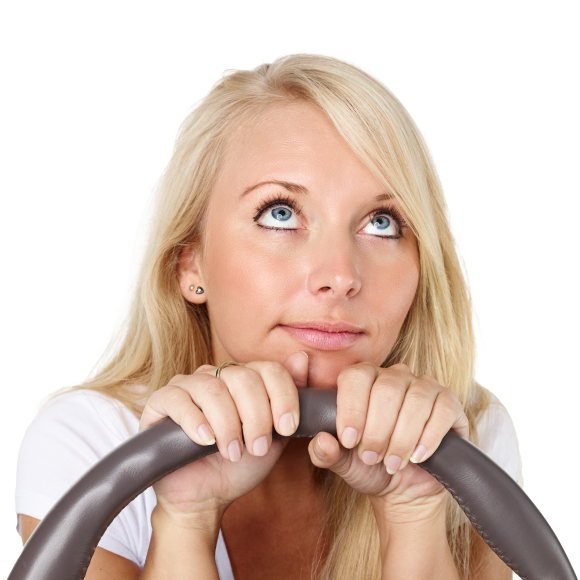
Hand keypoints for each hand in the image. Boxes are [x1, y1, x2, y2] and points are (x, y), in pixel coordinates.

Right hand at [138, 352, 307, 518]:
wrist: (205, 497)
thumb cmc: (240, 465)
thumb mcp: (274, 437)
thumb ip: (289, 401)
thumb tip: (302, 358)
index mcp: (244, 378)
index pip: (269, 369)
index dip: (283, 396)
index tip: (287, 429)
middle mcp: (216, 375)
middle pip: (243, 377)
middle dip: (256, 416)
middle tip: (257, 448)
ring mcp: (187, 385)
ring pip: (212, 387)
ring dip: (228, 424)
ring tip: (233, 452)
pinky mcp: (161, 401)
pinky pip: (178, 399)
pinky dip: (195, 421)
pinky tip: (205, 441)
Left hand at [307, 363, 468, 513]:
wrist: (403, 488)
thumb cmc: (369, 467)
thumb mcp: (343, 463)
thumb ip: (325, 453)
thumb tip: (321, 441)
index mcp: (364, 379)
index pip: (355, 377)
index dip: (351, 408)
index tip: (349, 441)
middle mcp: (394, 376)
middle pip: (386, 389)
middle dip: (377, 429)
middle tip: (371, 457)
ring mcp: (424, 386)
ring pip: (415, 399)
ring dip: (402, 436)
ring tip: (392, 462)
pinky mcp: (449, 403)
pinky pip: (443, 410)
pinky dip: (429, 436)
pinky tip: (418, 456)